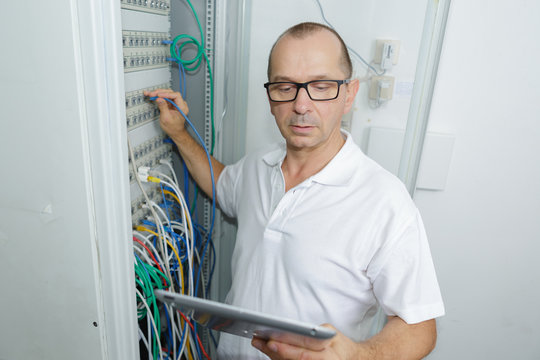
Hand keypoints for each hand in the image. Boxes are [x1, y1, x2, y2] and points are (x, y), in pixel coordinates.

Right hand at [144, 89, 188, 139]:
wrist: (174, 132)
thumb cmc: (173, 128)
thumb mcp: (166, 118)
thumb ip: (163, 107)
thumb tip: (159, 99)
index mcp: (182, 107)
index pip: (176, 95)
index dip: (167, 94)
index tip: (159, 95)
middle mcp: (180, 104)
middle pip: (170, 93)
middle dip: (160, 93)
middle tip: (152, 94)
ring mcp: (175, 103)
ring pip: (167, 94)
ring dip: (158, 93)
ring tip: (150, 94)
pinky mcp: (171, 104)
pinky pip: (164, 98)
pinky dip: (158, 97)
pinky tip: (152, 95)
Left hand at [251, 324, 370, 359]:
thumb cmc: (340, 346)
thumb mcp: (332, 333)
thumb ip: (316, 333)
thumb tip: (295, 331)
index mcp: (329, 355)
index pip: (304, 351)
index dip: (287, 347)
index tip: (271, 340)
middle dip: (276, 352)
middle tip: (261, 342)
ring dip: (273, 356)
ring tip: (259, 343)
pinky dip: (278, 359)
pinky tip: (268, 351)